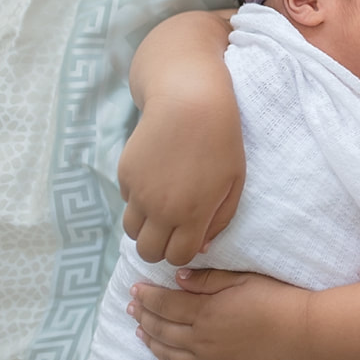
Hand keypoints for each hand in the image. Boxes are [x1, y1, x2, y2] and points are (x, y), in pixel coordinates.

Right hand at [119, 93, 243, 264]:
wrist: (189, 101)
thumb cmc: (221, 140)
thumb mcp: (234, 181)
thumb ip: (219, 219)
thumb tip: (201, 246)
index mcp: (192, 214)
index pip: (177, 258)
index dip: (183, 252)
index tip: (189, 238)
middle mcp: (161, 209)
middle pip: (147, 252)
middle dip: (160, 247)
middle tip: (172, 228)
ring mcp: (139, 192)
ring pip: (131, 231)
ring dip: (145, 226)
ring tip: (163, 206)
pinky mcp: (125, 174)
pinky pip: (128, 200)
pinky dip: (138, 198)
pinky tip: (157, 176)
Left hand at [130, 269, 310, 359]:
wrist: (305, 334)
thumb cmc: (279, 300)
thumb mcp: (244, 280)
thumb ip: (209, 280)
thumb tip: (178, 278)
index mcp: (207, 311)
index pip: (166, 303)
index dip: (148, 296)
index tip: (135, 289)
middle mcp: (202, 340)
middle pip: (163, 328)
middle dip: (144, 316)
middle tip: (132, 307)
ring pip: (170, 354)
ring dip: (151, 341)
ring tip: (140, 331)